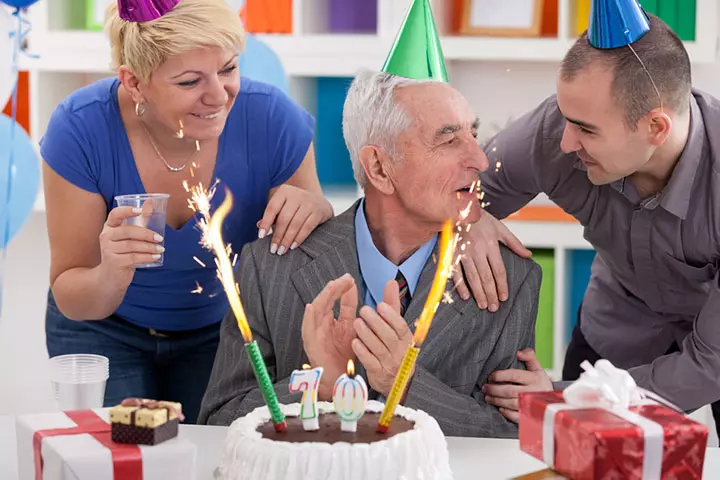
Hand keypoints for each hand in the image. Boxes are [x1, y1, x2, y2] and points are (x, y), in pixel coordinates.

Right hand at [98, 205, 164, 287]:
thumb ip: (140, 219)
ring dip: (149, 247)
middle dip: (146, 234)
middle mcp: (106, 236)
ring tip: (161, 249)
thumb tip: (151, 201)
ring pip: (131, 246)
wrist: (110, 276)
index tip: (139, 210)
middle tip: (160, 238)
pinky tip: (156, 257)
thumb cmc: (122, 252)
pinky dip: (146, 257)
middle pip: (127, 231)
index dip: (126, 211)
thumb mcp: (129, 235)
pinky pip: (133, 258)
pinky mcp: (114, 262)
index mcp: (110, 226)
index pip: (115, 215)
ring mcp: (108, 250)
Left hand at [257, 185, 332, 254]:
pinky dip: (299, 238)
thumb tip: (258, 225)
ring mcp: (309, 202)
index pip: (272, 208)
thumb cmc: (295, 207)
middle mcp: (297, 195)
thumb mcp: (283, 207)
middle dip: (277, 236)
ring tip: (281, 251)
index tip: (261, 236)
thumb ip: (272, 216)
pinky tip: (293, 246)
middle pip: (284, 218)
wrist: (320, 203)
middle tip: (273, 249)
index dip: (266, 222)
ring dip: (287, 240)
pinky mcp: (319, 212)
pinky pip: (307, 228)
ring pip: (295, 224)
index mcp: (285, 191)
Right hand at [301, 273, 357, 399]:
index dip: (342, 289)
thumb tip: (351, 287)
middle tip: (345, 279)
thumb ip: (350, 308)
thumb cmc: (343, 356)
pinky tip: (311, 307)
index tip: (350, 279)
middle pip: (325, 302)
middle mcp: (321, 324)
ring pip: (315, 311)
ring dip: (323, 298)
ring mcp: (314, 334)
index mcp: (331, 320)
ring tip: (331, 286)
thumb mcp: (350, 327)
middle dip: (334, 289)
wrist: (340, 379)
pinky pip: (307, 329)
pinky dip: (308, 318)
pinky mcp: (310, 345)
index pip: (335, 300)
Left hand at [352, 280, 413, 397]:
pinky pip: (370, 362)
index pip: (401, 327)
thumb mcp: (395, 327)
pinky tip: (355, 342)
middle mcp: (400, 352)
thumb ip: (392, 305)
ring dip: (367, 334)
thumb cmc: (393, 347)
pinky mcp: (379, 373)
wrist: (395, 380)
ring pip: (378, 348)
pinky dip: (362, 351)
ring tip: (357, 322)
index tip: (380, 305)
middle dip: (376, 322)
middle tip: (363, 310)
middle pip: (389, 336)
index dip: (391, 316)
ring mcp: (390, 364)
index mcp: (406, 339)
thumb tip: (391, 282)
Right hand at [452, 210, 530, 310]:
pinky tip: (466, 296)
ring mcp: (463, 252)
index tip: (504, 298)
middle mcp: (478, 250)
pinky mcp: (451, 253)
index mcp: (490, 245)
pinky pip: (455, 272)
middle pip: (486, 277)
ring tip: (483, 305)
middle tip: (494, 308)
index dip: (502, 285)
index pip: (499, 270)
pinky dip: (460, 285)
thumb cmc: (480, 218)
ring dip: (478, 293)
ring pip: (473, 277)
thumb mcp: (500, 228)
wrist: (458, 207)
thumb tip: (528, 255)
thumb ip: (514, 243)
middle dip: (491, 294)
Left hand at [482, 348, 552, 422]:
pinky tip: (500, 409)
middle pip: (510, 390)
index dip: (500, 375)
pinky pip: (517, 416)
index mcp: (534, 378)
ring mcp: (531, 404)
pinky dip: (507, 413)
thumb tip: (519, 352)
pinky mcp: (530, 415)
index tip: (490, 377)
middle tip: (485, 388)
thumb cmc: (540, 382)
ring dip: (497, 401)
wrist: (553, 400)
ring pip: (511, 403)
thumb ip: (529, 357)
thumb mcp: (537, 368)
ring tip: (487, 397)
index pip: (514, 375)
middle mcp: (533, 391)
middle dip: (494, 389)